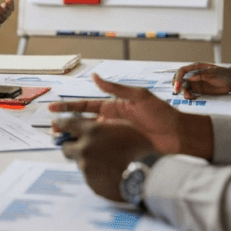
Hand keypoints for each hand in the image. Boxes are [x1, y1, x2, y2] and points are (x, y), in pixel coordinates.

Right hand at [50, 73, 181, 152]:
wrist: (178, 134)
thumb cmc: (162, 112)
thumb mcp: (140, 96)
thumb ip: (116, 88)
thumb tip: (95, 76)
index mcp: (113, 106)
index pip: (85, 106)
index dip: (68, 107)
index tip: (52, 108)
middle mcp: (111, 121)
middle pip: (83, 123)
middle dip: (66, 125)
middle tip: (52, 129)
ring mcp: (114, 136)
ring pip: (89, 137)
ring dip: (74, 139)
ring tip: (60, 143)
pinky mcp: (120, 148)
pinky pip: (100, 149)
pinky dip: (89, 151)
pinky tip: (80, 154)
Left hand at [52, 115, 156, 202]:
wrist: (146, 176)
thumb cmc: (139, 149)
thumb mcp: (124, 127)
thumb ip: (106, 124)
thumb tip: (95, 122)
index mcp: (92, 131)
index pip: (67, 123)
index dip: (60, 123)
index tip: (55, 124)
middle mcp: (85, 148)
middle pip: (66, 147)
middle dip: (72, 146)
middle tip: (81, 147)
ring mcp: (85, 167)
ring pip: (79, 162)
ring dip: (87, 161)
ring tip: (104, 162)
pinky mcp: (90, 182)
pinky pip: (88, 175)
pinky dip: (95, 174)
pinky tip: (109, 173)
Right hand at [173, 63, 230, 97]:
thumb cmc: (223, 74)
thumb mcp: (213, 73)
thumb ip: (201, 75)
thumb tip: (189, 77)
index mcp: (196, 68)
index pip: (182, 71)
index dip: (178, 78)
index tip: (178, 86)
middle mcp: (193, 75)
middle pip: (180, 79)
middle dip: (177, 85)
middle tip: (178, 92)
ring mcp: (195, 83)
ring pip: (184, 87)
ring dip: (184, 92)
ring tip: (190, 96)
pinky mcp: (198, 90)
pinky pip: (190, 93)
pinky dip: (189, 96)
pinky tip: (193, 97)